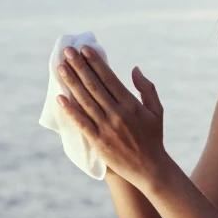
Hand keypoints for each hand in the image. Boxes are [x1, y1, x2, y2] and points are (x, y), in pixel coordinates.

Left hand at [56, 46, 167, 188]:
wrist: (150, 168)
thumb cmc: (154, 137)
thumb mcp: (156, 111)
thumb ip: (147, 88)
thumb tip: (134, 69)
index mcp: (131, 104)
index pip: (109, 78)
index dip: (96, 62)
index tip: (85, 49)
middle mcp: (117, 114)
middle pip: (94, 85)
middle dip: (79, 66)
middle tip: (67, 52)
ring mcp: (106, 128)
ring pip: (85, 101)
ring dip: (71, 83)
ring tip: (61, 68)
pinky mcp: (98, 141)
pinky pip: (81, 123)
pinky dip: (70, 110)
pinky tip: (60, 97)